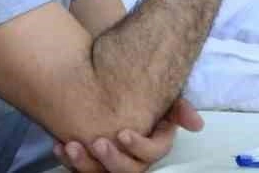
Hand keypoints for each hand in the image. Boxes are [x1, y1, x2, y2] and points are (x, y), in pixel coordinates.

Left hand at [53, 98, 202, 172]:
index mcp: (153, 147)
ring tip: (71, 146)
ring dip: (83, 164)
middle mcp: (134, 161)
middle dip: (110, 160)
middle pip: (126, 171)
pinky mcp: (92, 164)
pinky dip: (69, 161)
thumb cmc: (141, 97)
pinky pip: (81, 170)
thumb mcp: (163, 98)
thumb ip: (178, 108)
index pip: (151, 155)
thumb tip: (197, 124)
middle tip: (97, 142)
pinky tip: (60, 146)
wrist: (112, 93)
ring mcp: (111, 164)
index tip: (122, 132)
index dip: (137, 148)